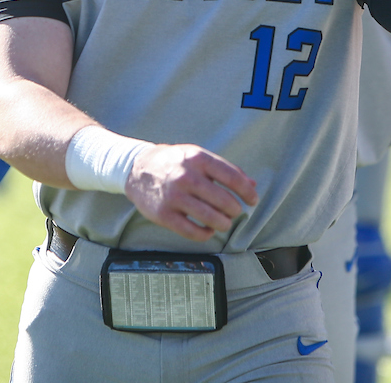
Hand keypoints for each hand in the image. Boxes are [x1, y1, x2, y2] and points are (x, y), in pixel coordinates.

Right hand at [125, 144, 257, 241]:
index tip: (252, 200)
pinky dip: (205, 234)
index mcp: (198, 159)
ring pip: (210, 218)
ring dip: (223, 224)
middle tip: (235, 212)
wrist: (137, 168)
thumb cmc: (175, 162)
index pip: (232, 178)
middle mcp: (186, 177)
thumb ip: (225, 169)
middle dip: (235, 210)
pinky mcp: (163, 215)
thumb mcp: (199, 156)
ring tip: (224, 222)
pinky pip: (192, 231)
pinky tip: (208, 230)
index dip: (247, 192)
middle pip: (223, 200)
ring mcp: (174, 197)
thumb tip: (251, 185)